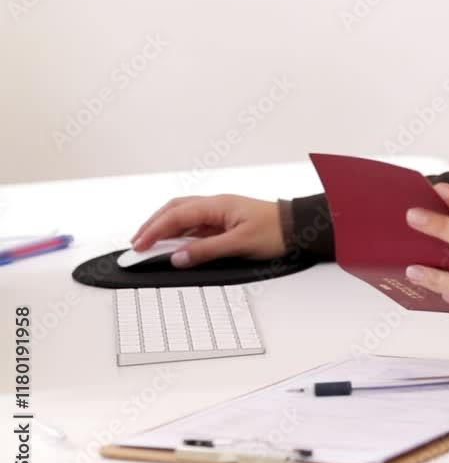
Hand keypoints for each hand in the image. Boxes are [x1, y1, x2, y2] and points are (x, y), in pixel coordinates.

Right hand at [131, 195, 284, 267]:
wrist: (299, 228)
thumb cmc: (276, 231)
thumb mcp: (239, 244)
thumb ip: (206, 251)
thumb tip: (177, 257)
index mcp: (217, 205)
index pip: (176, 215)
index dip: (154, 230)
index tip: (139, 245)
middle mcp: (215, 205)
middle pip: (175, 211)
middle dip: (152, 225)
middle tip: (136, 243)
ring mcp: (220, 214)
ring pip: (184, 217)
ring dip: (165, 228)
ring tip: (149, 243)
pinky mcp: (225, 223)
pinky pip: (196, 226)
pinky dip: (181, 234)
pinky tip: (174, 244)